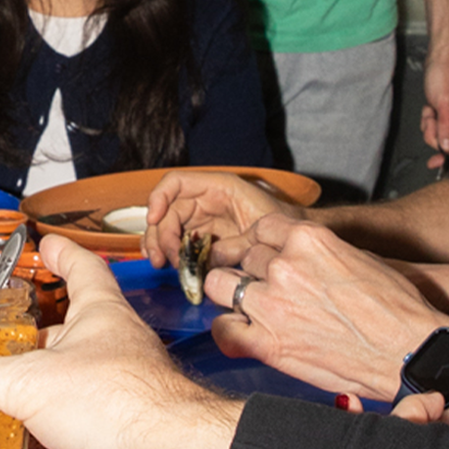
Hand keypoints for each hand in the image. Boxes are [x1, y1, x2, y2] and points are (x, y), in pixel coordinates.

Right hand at [0, 236, 242, 448]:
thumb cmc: (120, 401)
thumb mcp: (28, 382)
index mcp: (100, 313)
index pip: (82, 268)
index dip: (61, 253)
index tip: (44, 243)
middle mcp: (112, 344)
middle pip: (70, 324)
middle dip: (34, 325)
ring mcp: (118, 386)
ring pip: (70, 372)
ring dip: (37, 375)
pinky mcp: (116, 427)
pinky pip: (74, 416)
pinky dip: (45, 419)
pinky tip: (19, 430)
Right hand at [141, 169, 300, 268]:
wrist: (295, 236)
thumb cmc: (283, 223)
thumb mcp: (261, 232)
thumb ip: (235, 246)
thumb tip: (207, 263)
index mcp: (219, 187)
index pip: (176, 183)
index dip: (159, 198)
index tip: (153, 219)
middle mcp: (206, 200)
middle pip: (167, 211)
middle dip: (159, 234)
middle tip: (162, 259)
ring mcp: (203, 218)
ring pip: (169, 227)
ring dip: (160, 246)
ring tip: (161, 264)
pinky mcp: (203, 237)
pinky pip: (180, 242)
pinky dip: (172, 254)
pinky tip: (171, 266)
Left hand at [207, 220, 448, 399]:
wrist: (410, 351)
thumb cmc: (396, 309)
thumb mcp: (358, 258)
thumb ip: (320, 253)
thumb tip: (299, 257)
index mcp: (309, 239)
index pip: (261, 228)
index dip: (260, 245)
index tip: (260, 256)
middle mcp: (285, 265)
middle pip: (242, 257)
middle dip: (250, 273)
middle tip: (263, 289)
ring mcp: (272, 303)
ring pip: (220, 286)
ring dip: (232, 296)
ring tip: (249, 309)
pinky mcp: (268, 343)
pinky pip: (223, 330)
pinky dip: (228, 332)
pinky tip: (241, 335)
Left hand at [420, 54, 448, 168]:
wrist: (442, 59)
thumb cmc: (445, 76)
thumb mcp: (444, 104)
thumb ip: (447, 127)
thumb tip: (447, 149)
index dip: (446, 156)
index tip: (433, 161)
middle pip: (447, 144)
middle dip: (434, 134)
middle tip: (432, 119)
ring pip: (439, 135)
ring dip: (430, 125)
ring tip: (430, 109)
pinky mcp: (446, 114)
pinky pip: (435, 126)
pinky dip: (429, 119)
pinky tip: (429, 107)